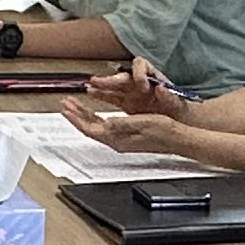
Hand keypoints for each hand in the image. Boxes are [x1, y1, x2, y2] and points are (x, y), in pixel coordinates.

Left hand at [61, 100, 182, 150]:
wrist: (178, 138)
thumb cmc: (163, 130)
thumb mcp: (142, 123)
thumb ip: (122, 124)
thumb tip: (106, 123)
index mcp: (117, 138)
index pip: (89, 128)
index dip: (76, 118)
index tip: (66, 108)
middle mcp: (117, 141)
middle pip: (90, 128)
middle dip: (77, 115)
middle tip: (66, 103)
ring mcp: (122, 140)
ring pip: (97, 127)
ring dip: (85, 116)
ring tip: (76, 106)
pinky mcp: (128, 137)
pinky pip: (106, 127)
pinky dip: (97, 118)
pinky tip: (97, 114)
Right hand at [85, 58, 182, 115]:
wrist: (177, 118)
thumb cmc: (177, 107)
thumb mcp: (176, 102)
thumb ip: (169, 96)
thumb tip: (161, 88)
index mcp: (151, 75)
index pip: (141, 66)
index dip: (139, 74)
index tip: (142, 86)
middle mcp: (138, 80)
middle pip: (122, 76)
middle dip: (110, 80)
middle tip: (98, 81)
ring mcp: (131, 91)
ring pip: (113, 86)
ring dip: (102, 86)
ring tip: (89, 86)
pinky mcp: (126, 102)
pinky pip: (111, 96)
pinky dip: (101, 95)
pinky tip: (90, 93)